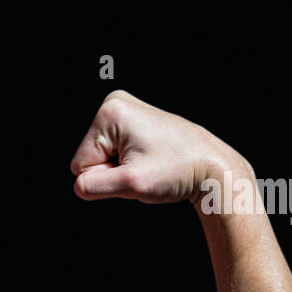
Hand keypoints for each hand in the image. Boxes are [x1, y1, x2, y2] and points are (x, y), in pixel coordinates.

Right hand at [70, 90, 246, 204]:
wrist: (212, 167)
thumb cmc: (178, 171)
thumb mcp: (130, 184)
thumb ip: (93, 186)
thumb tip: (79, 186)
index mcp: (110, 112)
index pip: (80, 164)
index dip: (107, 176)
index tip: (136, 170)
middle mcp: (115, 104)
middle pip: (90, 158)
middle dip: (115, 172)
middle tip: (145, 169)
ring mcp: (125, 110)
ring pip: (102, 157)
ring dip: (123, 169)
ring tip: (150, 164)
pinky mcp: (133, 120)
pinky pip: (114, 152)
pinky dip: (130, 163)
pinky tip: (151, 160)